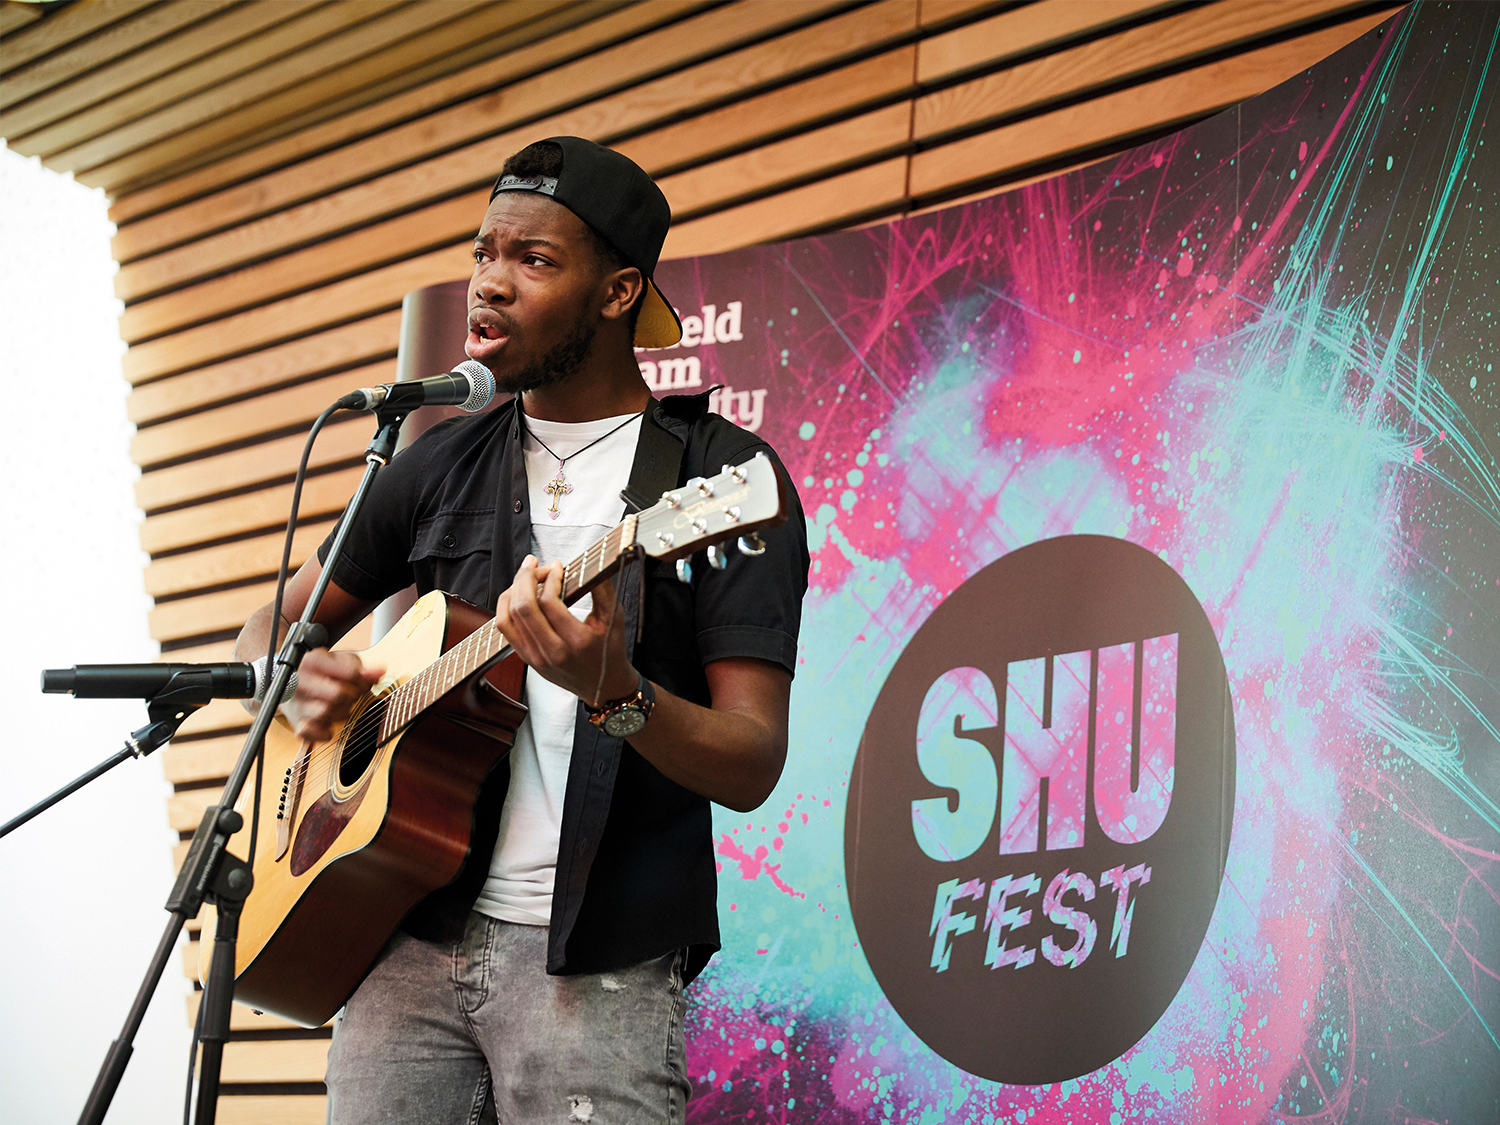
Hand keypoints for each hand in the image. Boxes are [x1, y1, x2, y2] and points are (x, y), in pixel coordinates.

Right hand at [283, 648, 383, 741]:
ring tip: (339, 705)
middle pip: (340, 695)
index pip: (351, 674)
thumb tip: (380, 671)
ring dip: (341, 712)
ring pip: (327, 713)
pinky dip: (325, 732)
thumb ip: (362, 668)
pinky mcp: (297, 724)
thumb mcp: (341, 661)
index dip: (363, 681)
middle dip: (352, 696)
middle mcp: (301, 682)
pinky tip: (329, 722)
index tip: (361, 683)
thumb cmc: (323, 672)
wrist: (293, 685)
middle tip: (350, 694)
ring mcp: (297, 704)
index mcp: (313, 661)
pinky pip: (313, 733)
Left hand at [494, 555, 636, 706]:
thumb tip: (590, 564)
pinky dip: (507, 607)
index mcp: (576, 641)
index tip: (557, 567)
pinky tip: (517, 595)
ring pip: (508, 617)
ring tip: (525, 577)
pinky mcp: (527, 659)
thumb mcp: (614, 619)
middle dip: (526, 578)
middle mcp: (552, 652)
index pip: (550, 602)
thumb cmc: (609, 652)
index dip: (550, 578)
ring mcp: (535, 657)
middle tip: (536, 565)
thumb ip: (602, 589)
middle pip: (523, 607)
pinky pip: (505, 628)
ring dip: (513, 590)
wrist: (603, 687)